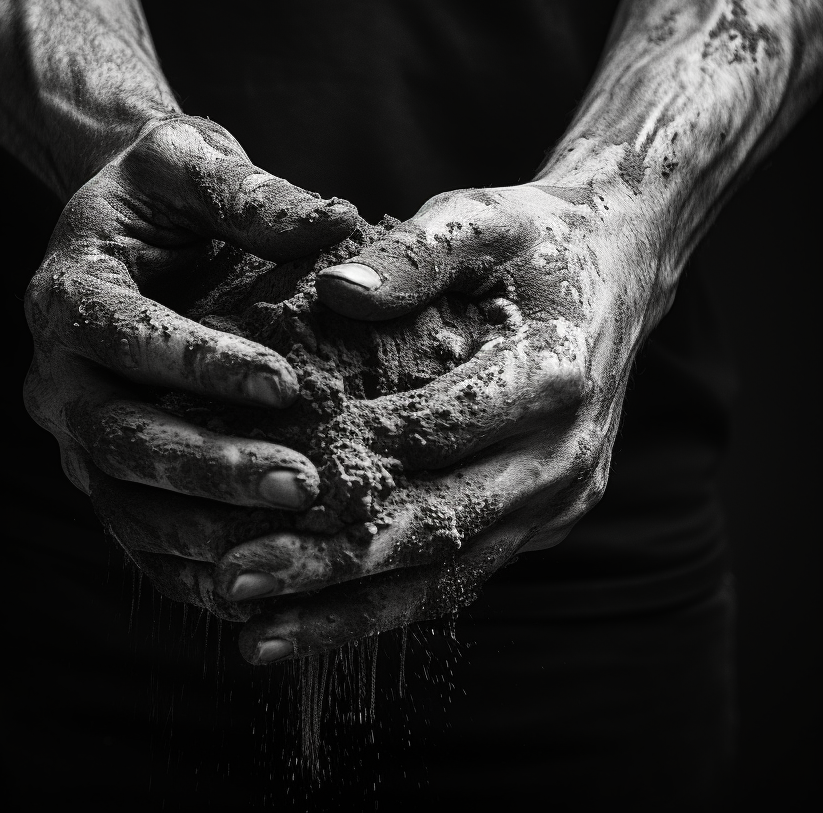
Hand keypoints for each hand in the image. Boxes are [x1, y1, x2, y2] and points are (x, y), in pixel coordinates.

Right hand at [23, 114, 358, 616]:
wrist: (129, 229)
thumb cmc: (163, 192)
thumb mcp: (192, 161)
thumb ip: (249, 190)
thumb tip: (334, 223)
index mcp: (69, 293)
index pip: (126, 337)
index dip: (200, 365)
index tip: (286, 385)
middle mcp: (57, 374)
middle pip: (118, 437)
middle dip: (208, 467)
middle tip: (301, 483)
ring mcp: (76, 432)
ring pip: (124, 501)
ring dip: (204, 529)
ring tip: (293, 543)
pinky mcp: (103, 472)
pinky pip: (136, 533)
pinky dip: (188, 566)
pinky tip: (258, 582)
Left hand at [213, 183, 657, 660]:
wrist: (618, 269)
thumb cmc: (534, 240)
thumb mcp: (481, 217)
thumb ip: (416, 252)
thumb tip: (336, 292)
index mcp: (554, 374)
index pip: (442, 429)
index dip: (355, 455)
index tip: (264, 474)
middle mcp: (564, 455)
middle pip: (440, 524)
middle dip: (335, 560)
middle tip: (236, 579)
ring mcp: (559, 500)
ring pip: (450, 575)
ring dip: (353, 611)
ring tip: (259, 637)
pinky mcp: (543, 522)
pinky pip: (463, 575)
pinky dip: (389, 604)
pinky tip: (317, 622)